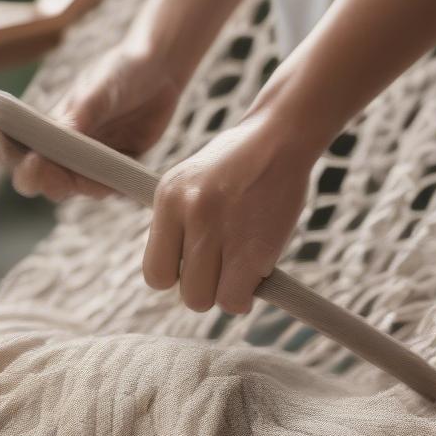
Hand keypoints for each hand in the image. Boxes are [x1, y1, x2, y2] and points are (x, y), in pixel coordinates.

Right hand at [0, 46, 181, 201]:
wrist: (160, 70)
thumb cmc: (119, 72)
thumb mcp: (97, 89)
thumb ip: (79, 115)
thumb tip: (58, 136)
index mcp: (41, 126)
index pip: (7, 143)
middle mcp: (58, 150)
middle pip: (32, 173)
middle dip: (26, 172)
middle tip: (30, 164)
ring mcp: (85, 164)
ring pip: (64, 186)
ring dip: (58, 184)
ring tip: (57, 177)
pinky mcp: (114, 172)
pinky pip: (104, 188)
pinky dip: (100, 188)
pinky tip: (101, 185)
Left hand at [142, 108, 315, 314]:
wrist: (281, 136)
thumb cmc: (238, 163)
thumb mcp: (192, 182)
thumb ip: (179, 223)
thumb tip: (176, 271)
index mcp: (168, 198)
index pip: (155, 271)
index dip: (176, 276)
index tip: (196, 265)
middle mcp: (189, 213)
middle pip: (182, 291)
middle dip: (204, 288)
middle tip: (224, 268)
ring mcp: (220, 231)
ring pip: (206, 300)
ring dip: (226, 293)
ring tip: (242, 268)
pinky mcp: (252, 248)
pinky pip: (234, 300)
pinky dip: (245, 297)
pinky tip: (257, 274)